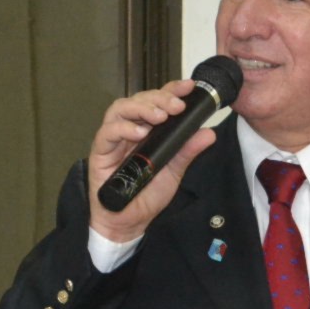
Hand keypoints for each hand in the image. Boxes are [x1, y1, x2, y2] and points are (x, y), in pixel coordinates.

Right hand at [88, 78, 217, 241]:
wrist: (129, 222)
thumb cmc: (147, 194)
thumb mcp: (174, 171)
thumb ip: (188, 150)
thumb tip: (209, 132)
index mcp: (148, 128)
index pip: (158, 101)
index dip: (171, 89)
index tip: (188, 86)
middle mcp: (130, 128)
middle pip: (140, 99)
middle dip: (160, 97)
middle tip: (177, 105)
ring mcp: (113, 138)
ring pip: (121, 108)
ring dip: (142, 108)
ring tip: (160, 116)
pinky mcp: (100, 150)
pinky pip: (108, 132)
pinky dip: (124, 129)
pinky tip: (140, 133)